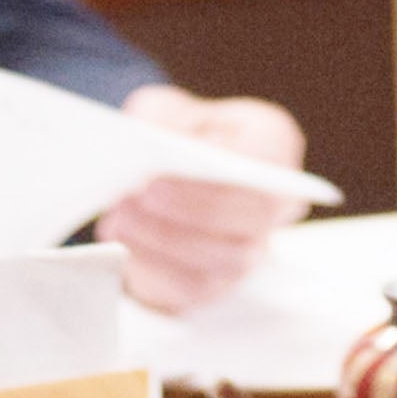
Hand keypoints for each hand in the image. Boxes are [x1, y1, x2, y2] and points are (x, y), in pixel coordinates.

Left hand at [103, 86, 307, 313]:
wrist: (165, 176)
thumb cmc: (173, 136)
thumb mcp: (164, 110)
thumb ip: (161, 119)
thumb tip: (153, 142)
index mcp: (273, 143)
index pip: (268, 162)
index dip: (225, 169)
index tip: (172, 168)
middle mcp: (275, 200)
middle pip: (253, 216)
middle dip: (193, 208)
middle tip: (141, 193)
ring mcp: (252, 247)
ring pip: (227, 259)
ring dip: (168, 239)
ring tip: (121, 216)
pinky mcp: (218, 282)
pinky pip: (195, 287)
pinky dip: (155, 266)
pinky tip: (124, 242)